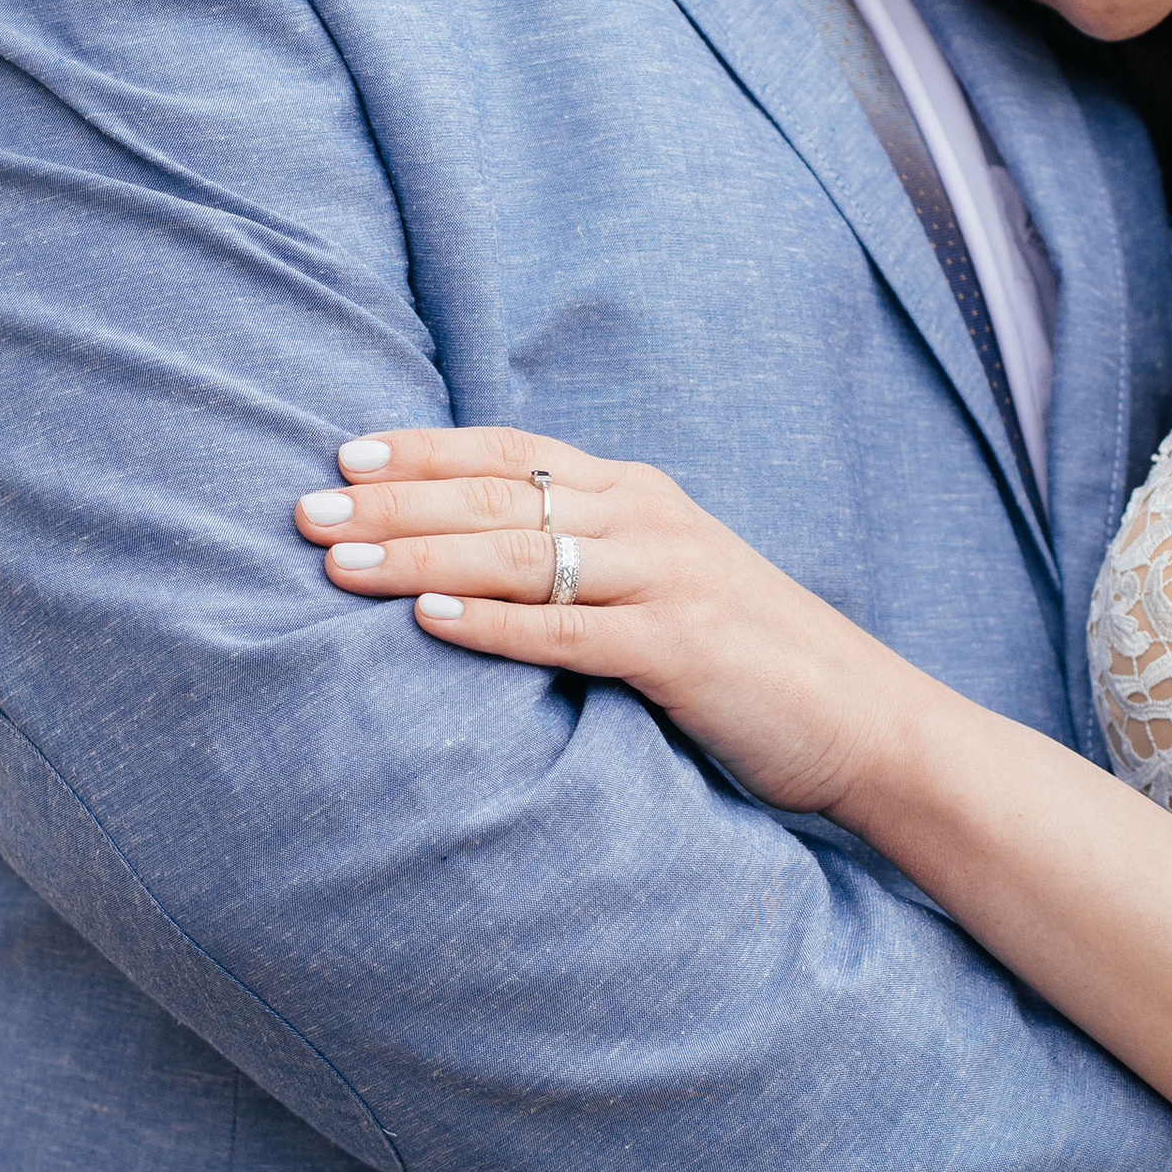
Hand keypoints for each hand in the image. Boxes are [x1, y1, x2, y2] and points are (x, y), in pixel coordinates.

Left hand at [295, 426, 924, 817]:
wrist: (868, 720)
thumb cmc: (756, 661)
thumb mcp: (669, 585)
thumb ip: (592, 561)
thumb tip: (486, 562)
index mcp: (643, 496)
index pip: (513, 455)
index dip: (425, 451)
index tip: (343, 453)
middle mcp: (650, 521)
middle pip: (498, 497)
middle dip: (393, 501)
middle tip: (303, 508)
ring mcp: (666, 581)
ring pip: (517, 555)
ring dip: (417, 556)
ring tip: (337, 561)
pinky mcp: (679, 649)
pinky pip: (566, 633)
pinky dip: (492, 626)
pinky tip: (426, 624)